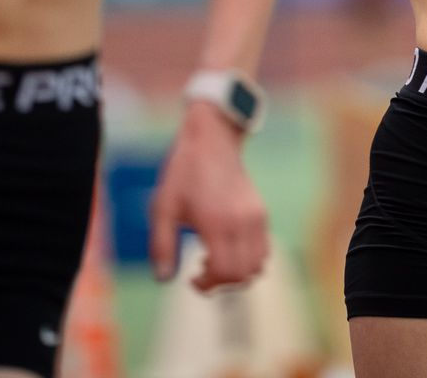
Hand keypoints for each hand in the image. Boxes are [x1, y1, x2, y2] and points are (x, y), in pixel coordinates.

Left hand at [148, 100, 269, 290]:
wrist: (212, 141)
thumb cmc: (184, 173)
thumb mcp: (163, 208)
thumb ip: (162, 246)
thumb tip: (164, 279)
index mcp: (217, 222)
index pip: (226, 271)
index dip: (209, 284)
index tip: (192, 279)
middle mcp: (242, 222)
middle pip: (245, 273)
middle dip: (223, 282)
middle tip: (202, 272)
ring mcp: (256, 217)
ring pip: (259, 263)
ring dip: (238, 271)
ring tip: (215, 259)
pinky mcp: (262, 212)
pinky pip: (264, 248)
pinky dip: (249, 258)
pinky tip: (227, 245)